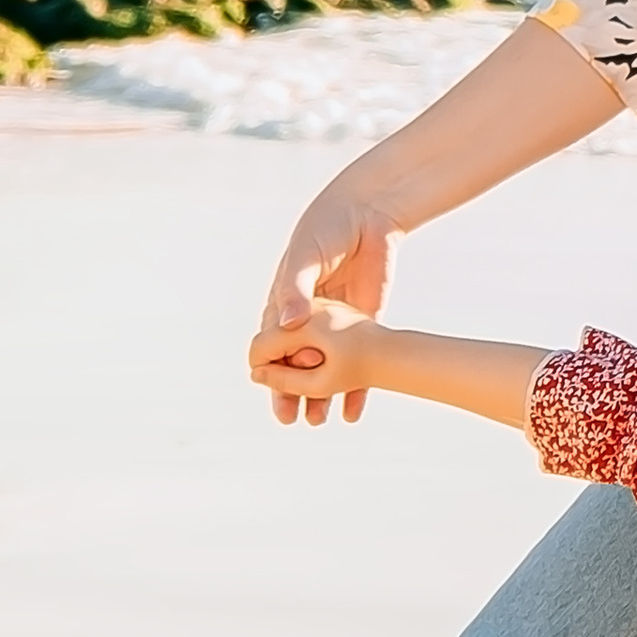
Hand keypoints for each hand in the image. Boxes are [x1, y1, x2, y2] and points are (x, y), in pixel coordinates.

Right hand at [255, 179, 399, 423]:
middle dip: (290, 392)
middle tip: (289, 419)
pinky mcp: (363, 323)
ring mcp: (336, 323)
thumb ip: (297, 288)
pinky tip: (352, 412)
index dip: (268, 367)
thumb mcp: (307, 256)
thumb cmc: (327, 228)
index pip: (271, 342)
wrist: (369, 214)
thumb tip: (289, 323)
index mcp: (286, 300)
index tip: (267, 389)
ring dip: (320, 396)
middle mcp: (308, 317)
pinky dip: (354, 388)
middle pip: (296, 363)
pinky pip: (356, 362)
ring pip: (325, 368)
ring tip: (318, 422)